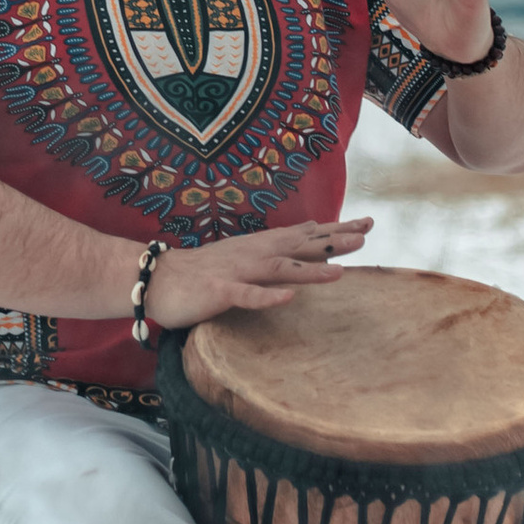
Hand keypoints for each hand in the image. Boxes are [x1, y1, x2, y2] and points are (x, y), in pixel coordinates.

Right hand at [142, 215, 371, 329]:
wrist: (155, 278)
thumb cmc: (202, 271)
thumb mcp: (244, 253)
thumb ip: (277, 245)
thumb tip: (312, 228)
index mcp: (260, 246)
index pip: (304, 235)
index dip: (335, 230)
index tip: (367, 225)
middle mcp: (252, 254)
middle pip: (299, 245)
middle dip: (332, 241)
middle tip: (365, 234)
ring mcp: (236, 272)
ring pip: (277, 269)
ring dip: (308, 269)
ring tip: (339, 272)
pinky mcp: (218, 292)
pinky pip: (245, 295)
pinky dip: (267, 296)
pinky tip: (287, 298)